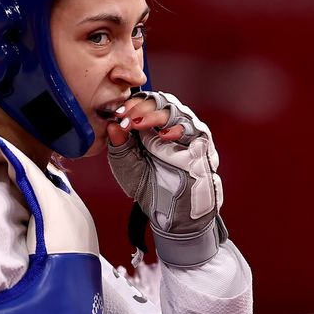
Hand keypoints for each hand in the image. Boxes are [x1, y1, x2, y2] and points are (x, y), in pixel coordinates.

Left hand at [107, 91, 225, 266]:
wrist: (171, 210)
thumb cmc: (150, 186)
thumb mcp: (127, 165)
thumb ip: (120, 145)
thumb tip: (112, 125)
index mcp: (151, 126)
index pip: (144, 103)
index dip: (131, 105)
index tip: (118, 114)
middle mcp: (170, 125)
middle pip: (159, 102)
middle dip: (141, 106)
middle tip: (127, 116)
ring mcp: (187, 132)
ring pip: (174, 110)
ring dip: (155, 115)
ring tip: (140, 124)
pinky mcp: (201, 143)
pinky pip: (192, 128)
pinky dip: (177, 129)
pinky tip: (164, 136)